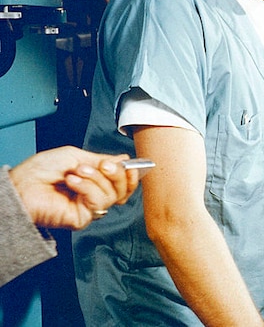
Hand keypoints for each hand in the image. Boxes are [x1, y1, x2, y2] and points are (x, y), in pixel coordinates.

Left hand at [8, 146, 137, 229]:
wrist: (20, 186)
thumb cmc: (39, 171)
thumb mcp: (74, 156)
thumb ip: (100, 159)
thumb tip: (123, 159)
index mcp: (93, 180)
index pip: (122, 181)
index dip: (130, 174)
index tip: (132, 164)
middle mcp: (93, 194)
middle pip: (123, 189)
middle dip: (117, 174)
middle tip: (104, 165)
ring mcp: (89, 207)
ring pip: (112, 195)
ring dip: (96, 179)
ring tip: (77, 172)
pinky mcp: (83, 218)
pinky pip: (98, 203)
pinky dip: (87, 188)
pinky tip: (72, 182)